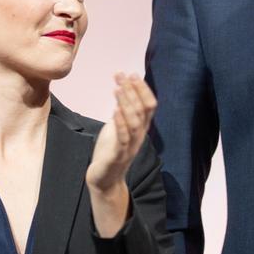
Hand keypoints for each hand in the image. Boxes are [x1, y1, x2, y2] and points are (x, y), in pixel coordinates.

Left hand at [86, 73, 155, 193]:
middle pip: (142, 110)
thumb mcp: (118, 126)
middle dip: (133, 91)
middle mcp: (139, 136)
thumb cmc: (111, 151)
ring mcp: (130, 146)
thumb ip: (123, 111)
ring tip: (118, 89)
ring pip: (134, 122)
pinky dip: (120, 124)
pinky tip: (115, 111)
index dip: (142, 89)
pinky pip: (123, 139)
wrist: (105, 179)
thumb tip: (123, 89)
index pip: (149, 105)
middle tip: (123, 76)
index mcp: (140, 128)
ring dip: (127, 104)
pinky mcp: (118, 156)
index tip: (131, 74)